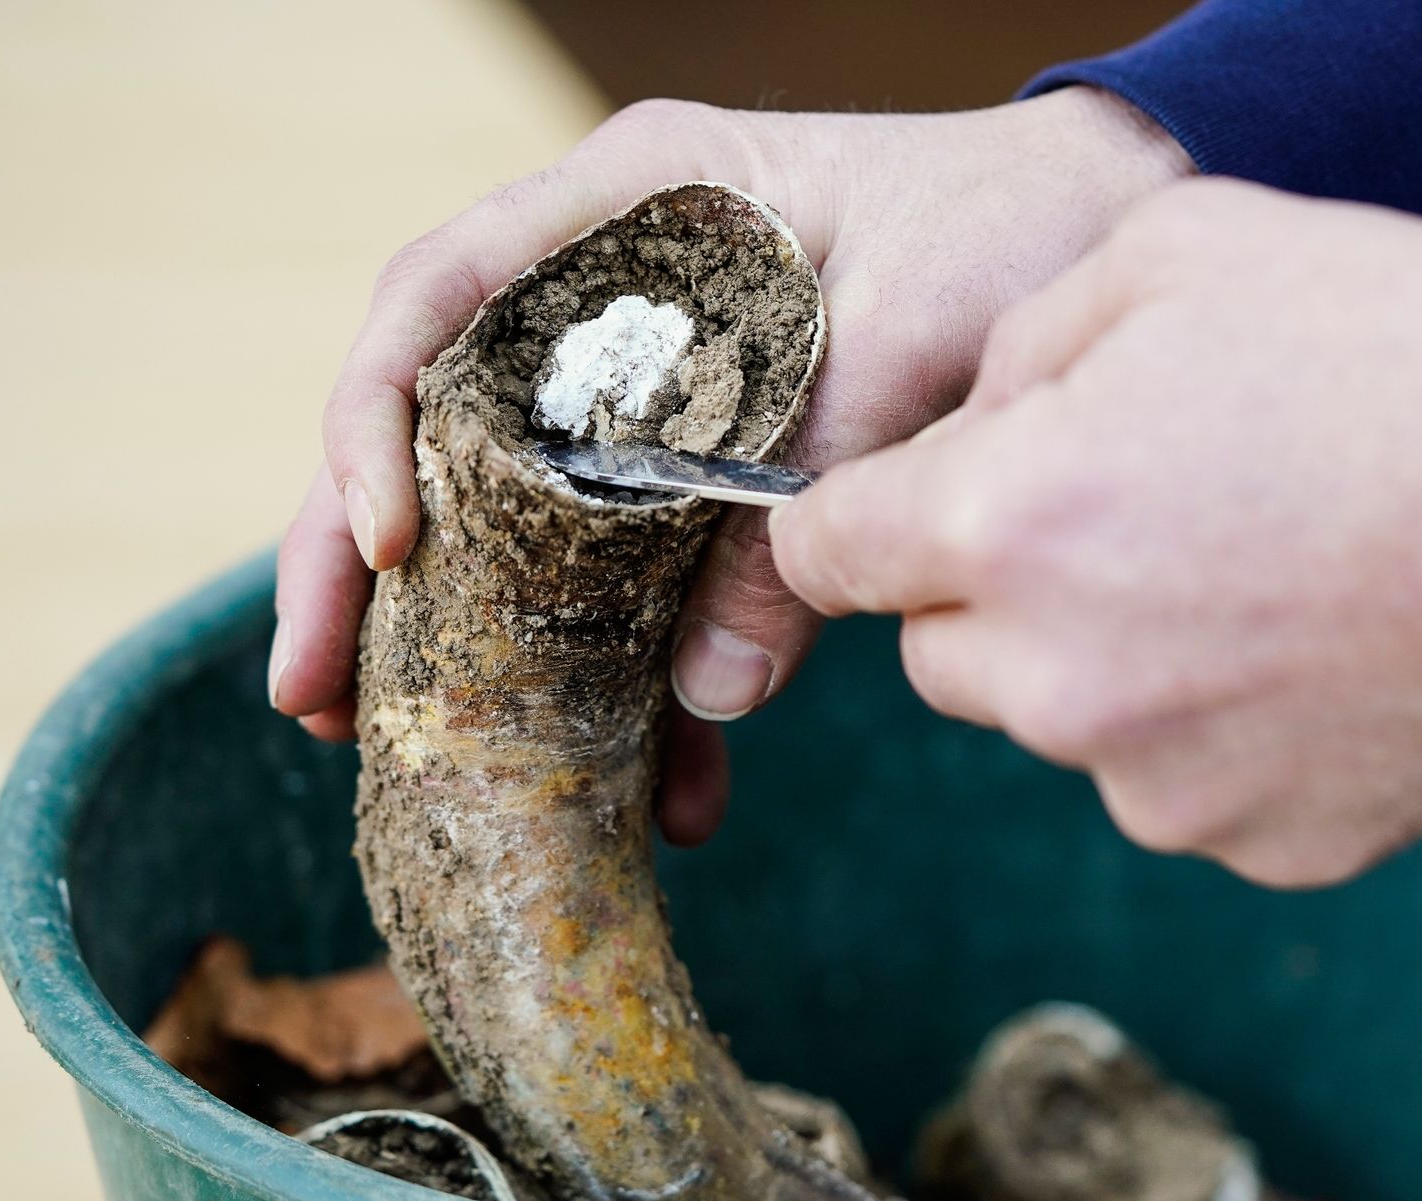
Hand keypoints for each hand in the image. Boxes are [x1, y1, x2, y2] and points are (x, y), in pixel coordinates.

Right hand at [269, 91, 1191, 841]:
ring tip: (417, 763)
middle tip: (315, 701)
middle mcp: (615, 290)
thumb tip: (707, 691)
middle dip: (365, 565)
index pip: (445, 297)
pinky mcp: (710, 467)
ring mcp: (653, 382)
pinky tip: (655, 775)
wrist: (1105, 233)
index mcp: (634, 204)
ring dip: (475, 642)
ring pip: (522, 515)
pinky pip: (640, 570)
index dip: (379, 419)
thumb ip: (806, 491)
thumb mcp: (912, 342)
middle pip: (440, 425)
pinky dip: (639, 671)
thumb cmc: (1015, 226)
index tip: (383, 546)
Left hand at [770, 179, 1421, 886]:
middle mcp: (1056, 685)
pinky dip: (1225, 728)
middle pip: (942, 654)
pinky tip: (1329, 648)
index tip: (897, 515)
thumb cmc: (1419, 362)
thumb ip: (1024, 346)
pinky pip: (1185, 783)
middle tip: (1133, 514)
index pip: (825, 554)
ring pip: (1067, 724)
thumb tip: (975, 425)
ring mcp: (1159, 787)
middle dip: (995, 592)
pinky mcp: (1260, 848)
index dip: (856, 521)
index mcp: (1006, 527)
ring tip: (1264, 571)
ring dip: (1114, 662)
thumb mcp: (1188, 254)